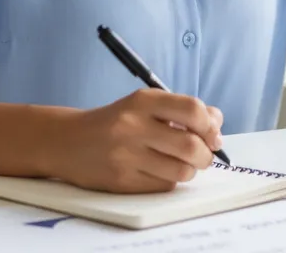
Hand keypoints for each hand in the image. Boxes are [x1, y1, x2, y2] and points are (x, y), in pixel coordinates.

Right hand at [56, 88, 224, 192]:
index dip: (210, 125)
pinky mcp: (122, 181)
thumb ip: (181, 110)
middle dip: (206, 154)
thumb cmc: (116, 122)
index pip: (192, 110)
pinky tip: (160, 171)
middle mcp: (133, 126)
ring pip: (181, 170)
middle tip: (204, 155)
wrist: (68, 141)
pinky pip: (164, 185)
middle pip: (191, 146)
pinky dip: (170, 180)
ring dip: (190, 170)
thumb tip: (217, 122)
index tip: (212, 133)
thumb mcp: (144, 105)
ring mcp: (126, 155)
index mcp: (142, 101)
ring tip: (182, 163)